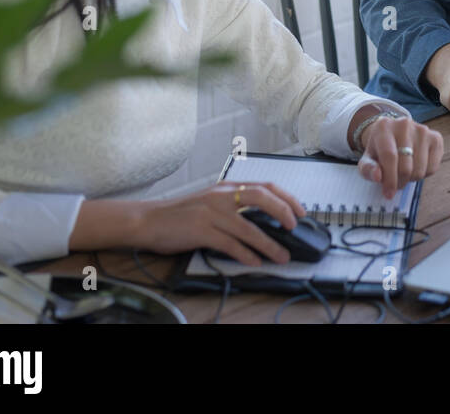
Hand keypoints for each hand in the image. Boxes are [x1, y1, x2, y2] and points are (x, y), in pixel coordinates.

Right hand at [133, 181, 306, 266]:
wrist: (148, 220)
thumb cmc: (180, 214)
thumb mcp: (211, 202)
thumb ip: (234, 206)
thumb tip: (265, 222)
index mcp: (227, 187)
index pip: (265, 186)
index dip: (287, 197)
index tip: (301, 211)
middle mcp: (222, 196)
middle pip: (262, 198)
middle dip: (284, 212)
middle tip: (295, 228)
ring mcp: (211, 212)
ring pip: (249, 227)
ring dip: (269, 244)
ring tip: (281, 256)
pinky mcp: (201, 230)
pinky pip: (230, 244)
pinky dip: (246, 254)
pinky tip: (255, 262)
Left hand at [356, 113, 443, 199]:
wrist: (394, 133)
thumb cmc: (379, 149)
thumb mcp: (367, 159)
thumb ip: (367, 169)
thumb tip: (378, 176)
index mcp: (384, 127)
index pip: (389, 156)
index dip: (390, 179)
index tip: (388, 194)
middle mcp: (404, 125)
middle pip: (406, 166)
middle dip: (400, 182)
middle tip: (395, 184)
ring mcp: (422, 130)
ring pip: (420, 169)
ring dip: (411, 179)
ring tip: (404, 172)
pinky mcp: (436, 138)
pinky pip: (432, 167)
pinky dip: (424, 174)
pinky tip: (416, 166)